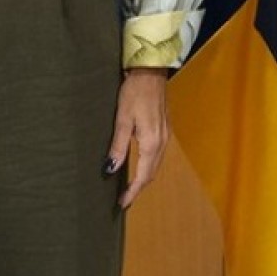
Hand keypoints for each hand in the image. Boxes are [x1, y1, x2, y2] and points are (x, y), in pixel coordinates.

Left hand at [105, 67, 171, 208]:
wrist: (151, 71)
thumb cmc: (134, 91)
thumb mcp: (122, 118)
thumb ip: (118, 146)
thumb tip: (111, 169)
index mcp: (151, 143)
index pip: (143, 176)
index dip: (132, 191)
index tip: (122, 203)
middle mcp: (162, 142)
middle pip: (151, 174)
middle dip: (138, 188)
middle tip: (124, 199)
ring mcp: (165, 136)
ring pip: (156, 165)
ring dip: (144, 178)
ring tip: (130, 186)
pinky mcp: (165, 129)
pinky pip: (158, 155)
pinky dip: (149, 166)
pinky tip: (140, 165)